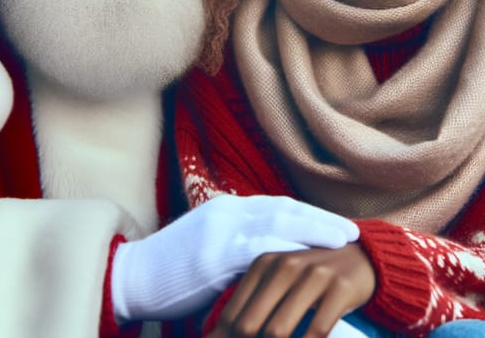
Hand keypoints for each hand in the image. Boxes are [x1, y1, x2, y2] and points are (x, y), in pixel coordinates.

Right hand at [111, 194, 358, 321]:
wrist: (133, 277)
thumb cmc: (170, 269)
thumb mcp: (206, 248)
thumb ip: (236, 247)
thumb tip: (266, 259)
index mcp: (227, 209)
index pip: (276, 206)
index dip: (308, 215)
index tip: (333, 224)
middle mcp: (228, 211)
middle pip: (284, 208)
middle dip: (320, 219)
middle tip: (351, 229)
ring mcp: (222, 229)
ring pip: (279, 222)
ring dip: (315, 229)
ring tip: (344, 239)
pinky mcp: (216, 253)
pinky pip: (260, 249)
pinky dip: (289, 251)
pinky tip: (312, 258)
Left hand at [207, 243, 375, 337]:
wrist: (361, 256)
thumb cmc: (310, 276)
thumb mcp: (279, 281)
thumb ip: (249, 308)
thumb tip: (213, 337)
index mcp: (264, 263)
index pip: (233, 315)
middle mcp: (285, 266)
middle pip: (250, 326)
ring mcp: (314, 275)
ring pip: (278, 332)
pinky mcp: (340, 288)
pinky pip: (315, 332)